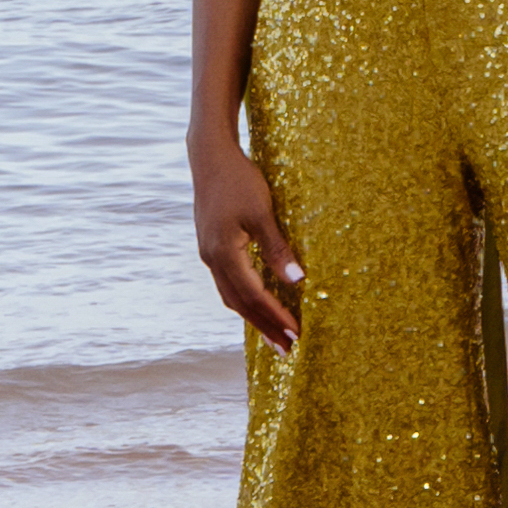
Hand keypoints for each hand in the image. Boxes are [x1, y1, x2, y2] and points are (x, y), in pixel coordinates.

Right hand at [192, 132, 306, 348]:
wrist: (210, 158)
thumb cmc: (239, 180)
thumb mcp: (263, 212)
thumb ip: (278, 248)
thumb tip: (298, 281)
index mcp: (224, 254)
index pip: (253, 295)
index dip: (275, 316)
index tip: (295, 334)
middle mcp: (212, 260)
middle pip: (240, 304)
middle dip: (264, 326)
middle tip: (287, 349)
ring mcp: (209, 255)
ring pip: (231, 296)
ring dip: (254, 316)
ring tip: (274, 334)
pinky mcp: (212, 248)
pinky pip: (228, 283)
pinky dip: (245, 299)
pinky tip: (258, 303)